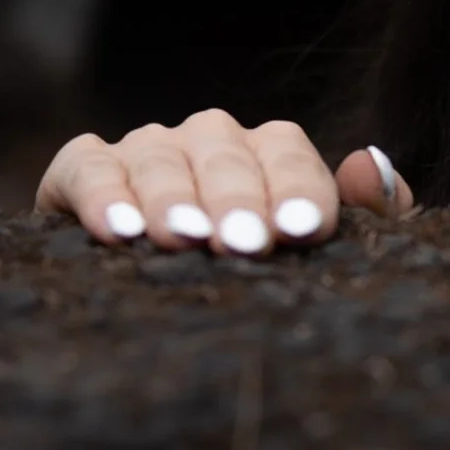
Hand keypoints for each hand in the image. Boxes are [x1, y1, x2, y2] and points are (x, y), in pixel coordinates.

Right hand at [35, 109, 415, 254]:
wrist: (159, 312)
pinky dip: (101, 194)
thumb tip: (367, 165)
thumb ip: (365, 212)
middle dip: (237, 199)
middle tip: (244, 243)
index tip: (304, 232)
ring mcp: (146, 148)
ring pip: (159, 158)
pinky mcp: (81, 169)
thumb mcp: (319, 250)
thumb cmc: (259, 275)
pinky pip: (88, 166)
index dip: (298, 190)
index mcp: (268, 149)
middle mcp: (208, 137)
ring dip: (172, 198)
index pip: (288, 153)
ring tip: (183, 239)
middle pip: (226, 155)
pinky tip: (119, 232)